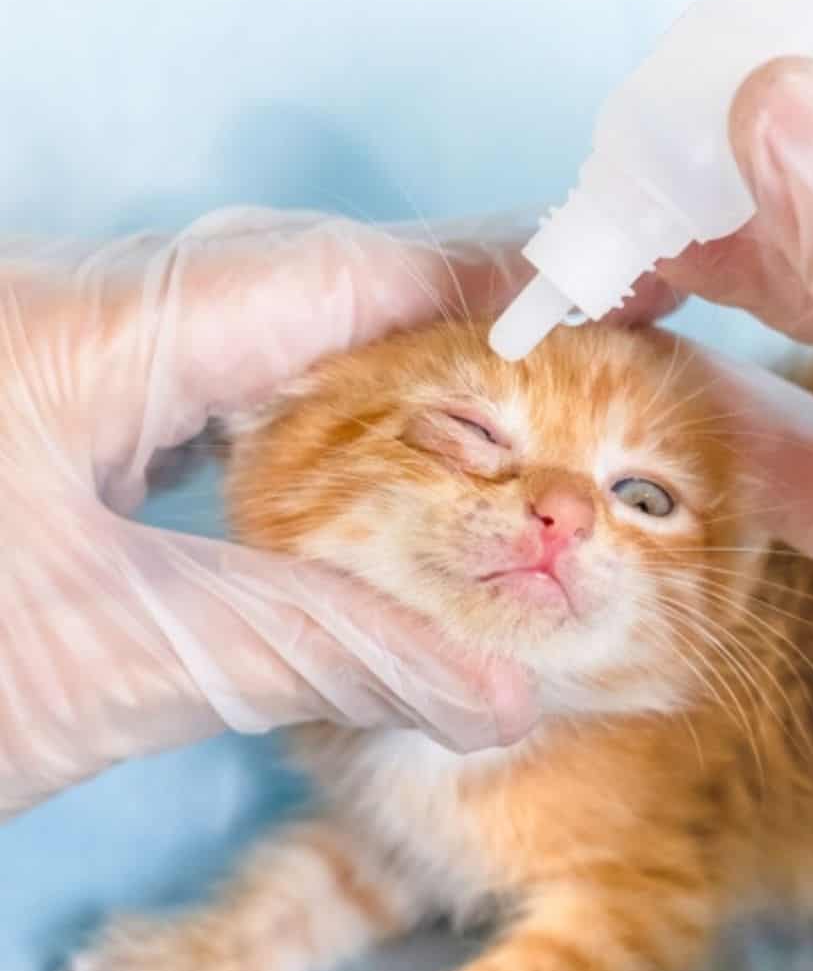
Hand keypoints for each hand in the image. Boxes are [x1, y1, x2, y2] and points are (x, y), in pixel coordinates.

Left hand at [0, 207, 534, 818]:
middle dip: (434, 310)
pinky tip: (324, 454)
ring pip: (231, 331)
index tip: (598, 288)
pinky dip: (272, 416)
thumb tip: (501, 693)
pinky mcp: (24, 415)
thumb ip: (322, 653)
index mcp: (82, 335)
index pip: (324, 278)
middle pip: (289, 282)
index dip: (474, 279)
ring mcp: (39, 360)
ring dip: (356, 363)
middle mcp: (63, 315)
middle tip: (568, 345)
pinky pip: (175, 386)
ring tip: (480, 397)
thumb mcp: (116, 662)